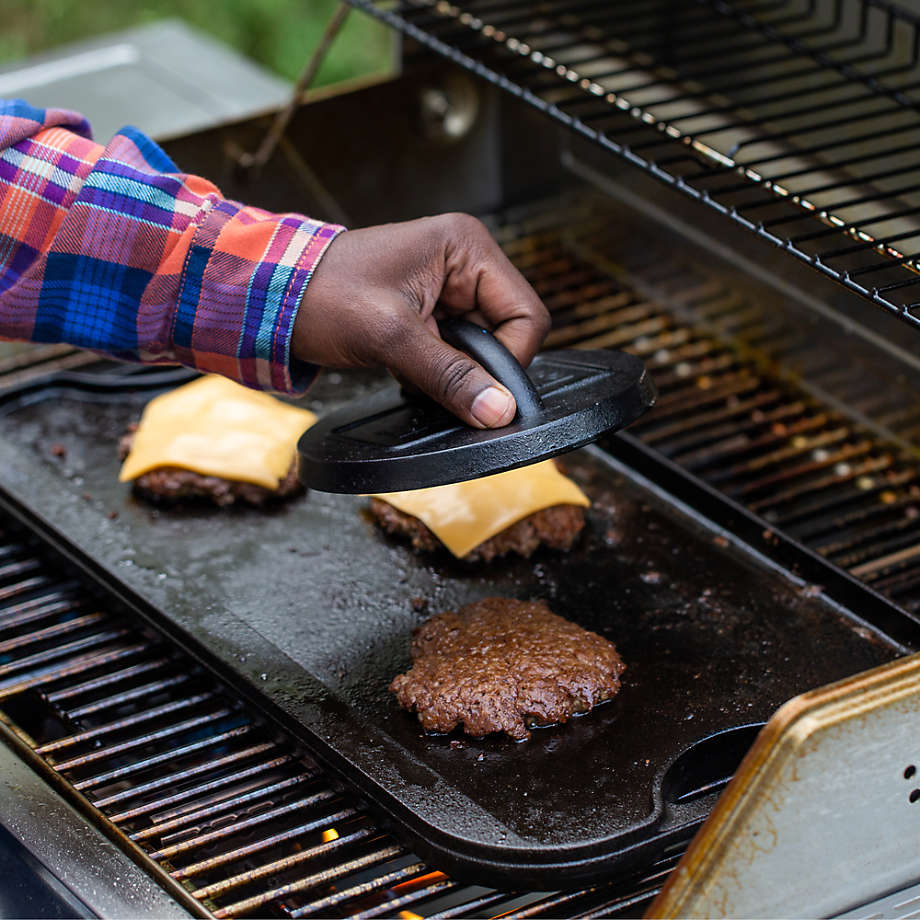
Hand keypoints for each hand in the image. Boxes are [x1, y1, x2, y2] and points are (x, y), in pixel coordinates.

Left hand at [293, 213, 549, 427]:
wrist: (271, 299)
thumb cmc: (320, 294)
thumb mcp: (390, 336)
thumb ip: (449, 375)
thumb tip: (498, 410)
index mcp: (466, 246)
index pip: (526, 314)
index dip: (509, 360)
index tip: (482, 392)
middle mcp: (464, 262)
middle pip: (507, 334)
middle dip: (475, 366)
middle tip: (432, 375)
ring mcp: (448, 288)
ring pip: (480, 349)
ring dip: (452, 370)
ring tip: (410, 366)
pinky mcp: (430, 311)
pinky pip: (455, 352)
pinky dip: (437, 371)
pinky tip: (406, 367)